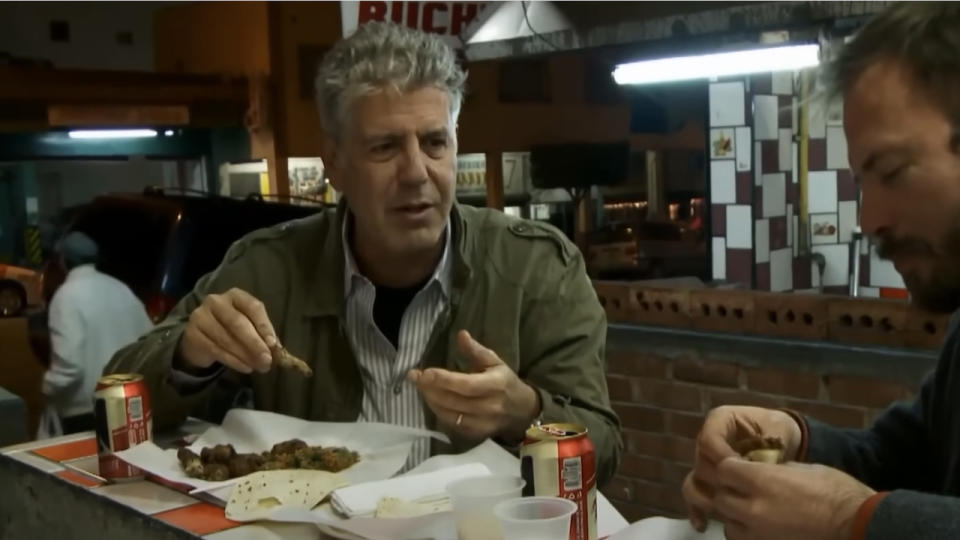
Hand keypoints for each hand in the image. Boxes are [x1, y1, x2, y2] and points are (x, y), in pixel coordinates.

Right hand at [177, 288, 277, 373]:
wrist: (200, 338)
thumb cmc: (231, 329)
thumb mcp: (248, 326)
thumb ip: (262, 334)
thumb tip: (277, 349)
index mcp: (235, 295)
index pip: (252, 307)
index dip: (264, 325)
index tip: (273, 343)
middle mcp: (216, 302)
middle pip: (238, 322)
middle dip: (254, 343)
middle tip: (267, 360)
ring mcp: (201, 317)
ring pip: (226, 339)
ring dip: (245, 355)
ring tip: (259, 367)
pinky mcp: (193, 334)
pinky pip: (216, 350)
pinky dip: (233, 361)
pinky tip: (246, 368)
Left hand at [408, 330, 540, 440]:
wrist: (522, 411)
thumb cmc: (505, 382)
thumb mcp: (495, 362)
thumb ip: (476, 350)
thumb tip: (460, 334)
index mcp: (495, 385)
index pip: (465, 385)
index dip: (443, 379)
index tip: (424, 372)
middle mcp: (489, 406)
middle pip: (453, 400)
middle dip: (430, 388)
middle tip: (414, 377)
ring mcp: (483, 424)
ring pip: (450, 414)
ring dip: (431, 400)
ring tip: (421, 387)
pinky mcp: (476, 434)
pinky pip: (452, 425)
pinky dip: (439, 412)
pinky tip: (432, 401)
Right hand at [682, 406, 802, 531]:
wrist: (783, 438)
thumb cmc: (778, 430)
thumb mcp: (775, 431)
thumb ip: (763, 448)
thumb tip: (758, 470)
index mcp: (719, 420)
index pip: (709, 440)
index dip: (722, 457)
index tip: (743, 471)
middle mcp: (706, 439)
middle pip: (701, 462)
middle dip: (717, 480)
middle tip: (736, 493)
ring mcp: (706, 460)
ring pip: (695, 480)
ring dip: (703, 498)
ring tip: (717, 510)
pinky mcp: (709, 478)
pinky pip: (697, 493)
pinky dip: (697, 509)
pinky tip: (702, 524)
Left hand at [714, 457, 874, 539]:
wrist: (858, 524)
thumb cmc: (835, 491)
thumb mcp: (804, 468)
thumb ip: (775, 470)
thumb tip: (762, 470)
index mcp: (762, 480)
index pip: (723, 469)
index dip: (730, 467)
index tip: (739, 467)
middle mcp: (753, 508)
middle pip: (721, 498)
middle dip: (729, 492)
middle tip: (743, 489)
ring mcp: (758, 533)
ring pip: (727, 524)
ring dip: (734, 515)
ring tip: (750, 511)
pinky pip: (742, 539)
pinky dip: (745, 533)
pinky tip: (759, 527)